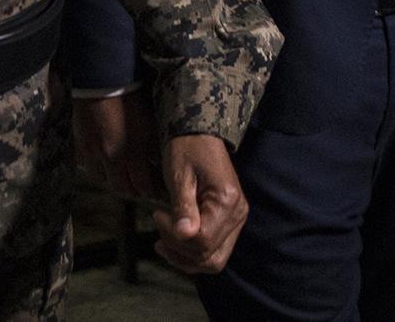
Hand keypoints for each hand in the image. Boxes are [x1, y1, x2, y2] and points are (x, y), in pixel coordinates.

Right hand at [73, 91, 157, 199]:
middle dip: (132, 190)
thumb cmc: (131, 99)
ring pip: (102, 180)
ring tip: (120, 177)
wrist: (104, 80)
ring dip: (112, 181)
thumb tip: (159, 164)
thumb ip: (153, 149)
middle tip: (139, 187)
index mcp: (133, 154)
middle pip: (122, 188)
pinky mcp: (80, 144)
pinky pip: (86, 165)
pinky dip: (95, 168)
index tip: (156, 190)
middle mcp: (112, 158)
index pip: (143, 187)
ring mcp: (93, 152)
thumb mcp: (149, 125)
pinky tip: (102, 164)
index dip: (151, 192)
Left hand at [151, 133, 247, 273]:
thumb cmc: (186, 148)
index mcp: (227, 201)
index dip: (175, 236)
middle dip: (180, 252)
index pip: (202, 239)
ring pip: (214, 259)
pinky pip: (214, 249)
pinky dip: (193, 254)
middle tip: (159, 234)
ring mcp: (235, 220)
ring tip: (162, 243)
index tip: (157, 215)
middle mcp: (237, 214)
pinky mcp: (228, 221)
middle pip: (211, 256)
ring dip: (186, 258)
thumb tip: (184, 234)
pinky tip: (173, 244)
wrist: (199, 134)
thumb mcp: (180, 175)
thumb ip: (183, 206)